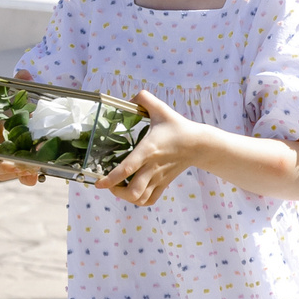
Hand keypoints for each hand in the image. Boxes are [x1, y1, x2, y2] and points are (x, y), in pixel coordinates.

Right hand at [0, 69, 44, 183]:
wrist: (42, 117)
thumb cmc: (27, 106)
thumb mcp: (26, 93)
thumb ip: (22, 83)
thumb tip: (22, 74)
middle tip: (12, 164)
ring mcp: (9, 158)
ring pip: (1, 173)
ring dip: (11, 173)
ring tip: (26, 169)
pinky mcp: (23, 166)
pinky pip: (21, 177)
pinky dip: (27, 178)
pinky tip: (34, 176)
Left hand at [93, 90, 195, 206]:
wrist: (200, 144)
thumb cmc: (178, 127)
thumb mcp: (161, 109)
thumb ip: (144, 99)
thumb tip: (129, 98)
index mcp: (148, 150)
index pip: (127, 168)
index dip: (111, 179)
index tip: (98, 183)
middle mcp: (152, 167)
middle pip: (133, 191)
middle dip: (116, 191)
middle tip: (108, 183)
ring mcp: (158, 178)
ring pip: (140, 199)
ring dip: (125, 197)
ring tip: (118, 188)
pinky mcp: (164, 183)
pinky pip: (150, 200)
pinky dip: (138, 200)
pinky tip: (132, 191)